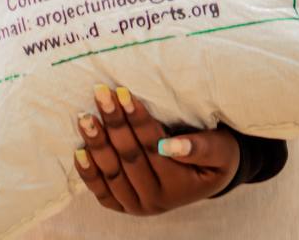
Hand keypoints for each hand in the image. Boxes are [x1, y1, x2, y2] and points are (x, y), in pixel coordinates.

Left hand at [73, 85, 238, 215]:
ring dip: (97, 143)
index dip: (137, 119)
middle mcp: (156, 200)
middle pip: (130, 158)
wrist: (210, 177)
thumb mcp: (219, 150)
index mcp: (179, 186)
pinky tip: (79, 151)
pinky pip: (102, 192)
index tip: (124, 93)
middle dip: (113, 123)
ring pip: (113, 173)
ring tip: (85, 116)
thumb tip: (170, 145)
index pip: (153, 147)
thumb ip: (200, 148)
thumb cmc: (216, 155)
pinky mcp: (124, 206)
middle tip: (101, 93)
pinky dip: (89, 173)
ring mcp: (138, 206)